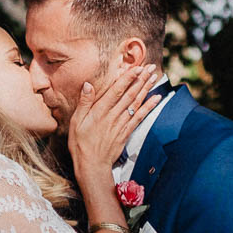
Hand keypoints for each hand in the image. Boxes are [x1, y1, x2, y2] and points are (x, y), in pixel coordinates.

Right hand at [66, 64, 162, 182]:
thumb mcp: (76, 122)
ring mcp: (121, 124)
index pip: (116, 90)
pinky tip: (156, 98)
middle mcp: (113, 115)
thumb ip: (84, 103)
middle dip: (141, 79)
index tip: (137, 67)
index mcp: (100, 111)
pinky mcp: (126, 132)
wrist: (92, 166)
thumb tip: (87, 84)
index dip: (128, 78)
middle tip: (150, 66)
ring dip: (146, 88)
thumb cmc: (80, 144)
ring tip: (154, 76)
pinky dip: (149, 107)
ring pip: (136, 103)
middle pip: (130, 94)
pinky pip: (140, 117)